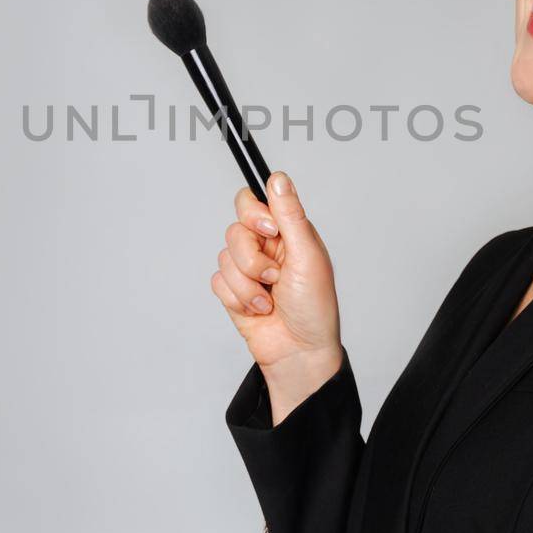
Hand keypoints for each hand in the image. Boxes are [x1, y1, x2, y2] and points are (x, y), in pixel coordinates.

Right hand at [211, 172, 341, 410]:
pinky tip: (260, 310)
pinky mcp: (233, 291)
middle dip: (252, 257)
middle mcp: (265, 247)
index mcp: (287, 232)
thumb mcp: (308, 257)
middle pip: (234, 229)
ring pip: (224, 257)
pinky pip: (217, 282)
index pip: (253, 202)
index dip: (255, 214)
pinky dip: (238, 299)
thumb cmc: (315, 309)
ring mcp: (247, 270)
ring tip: (270, 299)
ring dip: (248, 284)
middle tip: (273, 274)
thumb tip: (278, 179)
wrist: (299, 353)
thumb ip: (291, 216)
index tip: (270, 231)